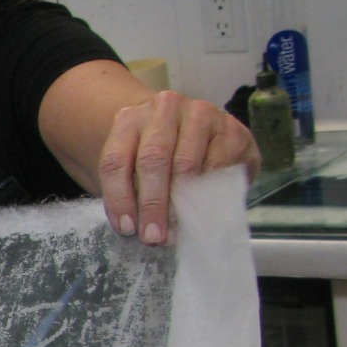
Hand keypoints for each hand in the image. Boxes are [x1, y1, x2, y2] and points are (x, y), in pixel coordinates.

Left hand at [97, 90, 258, 244]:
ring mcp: (201, 113)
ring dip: (180, 203)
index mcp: (130, 119)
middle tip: (153, 237)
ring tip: (176, 231)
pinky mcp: (231, 127)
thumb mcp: (134, 169)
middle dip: (152, 204)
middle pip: (152, 160)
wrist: (196, 132)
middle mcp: (164, 108)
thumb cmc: (158, 158)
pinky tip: (202, 211)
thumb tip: (136, 228)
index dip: (119, 198)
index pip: (115, 161)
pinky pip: (218, 165)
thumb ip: (130, 191)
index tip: (126, 228)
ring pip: (186, 164)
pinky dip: (208, 193)